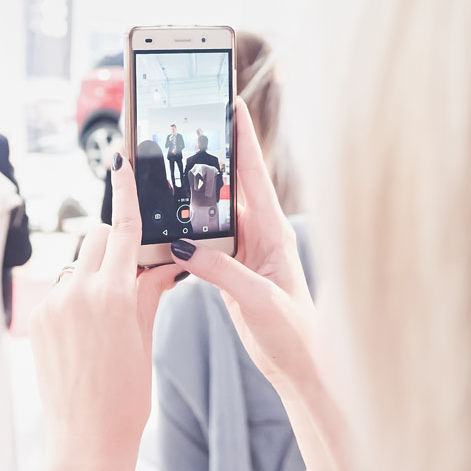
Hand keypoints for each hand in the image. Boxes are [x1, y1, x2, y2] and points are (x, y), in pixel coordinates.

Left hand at [31, 153, 182, 470]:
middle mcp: (77, 291)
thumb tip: (162, 263)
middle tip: (130, 265)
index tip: (119, 160)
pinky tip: (88, 330)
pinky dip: (77, 296)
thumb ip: (148, 291)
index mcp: (112, 293)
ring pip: (77, 264)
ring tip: (108, 314)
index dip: (124, 192)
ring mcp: (53, 304)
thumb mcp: (144, 338)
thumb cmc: (125, 395)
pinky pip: (60, 290)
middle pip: (95, 239)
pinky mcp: (37, 318)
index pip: (121, 229)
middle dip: (113, 242)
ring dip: (94, 272)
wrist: (86, 437)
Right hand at [172, 98, 315, 388]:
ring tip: (172, 166)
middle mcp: (260, 235)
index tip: (233, 103)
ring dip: (194, 193)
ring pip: (213, 212)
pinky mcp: (232, 269)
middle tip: (192, 123)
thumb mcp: (256, 298)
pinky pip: (205, 240)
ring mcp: (245, 251)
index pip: (254, 174)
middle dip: (214, 153)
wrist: (300, 367)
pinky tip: (170, 223)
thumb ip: (219, 270)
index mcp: (273, 232)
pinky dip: (187, 229)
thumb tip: (183, 245)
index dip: (243, 138)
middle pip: (231, 185)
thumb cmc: (292, 333)